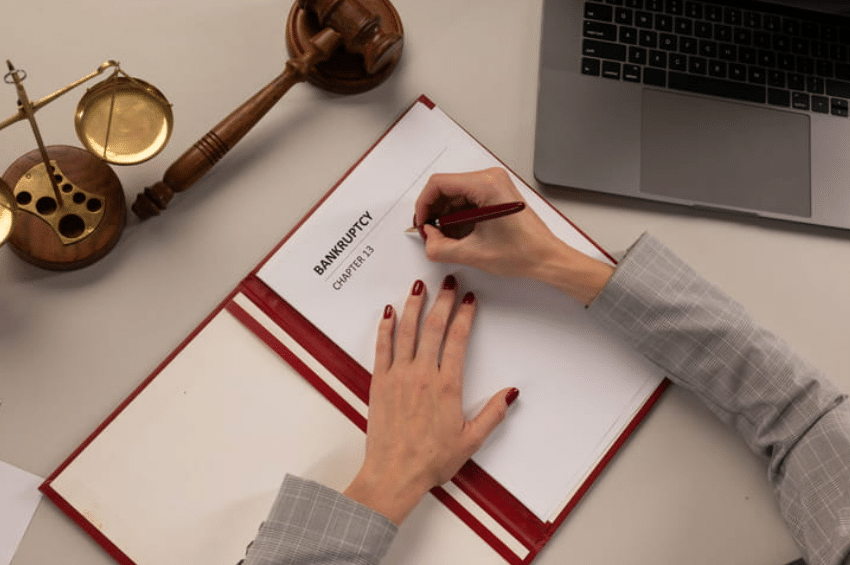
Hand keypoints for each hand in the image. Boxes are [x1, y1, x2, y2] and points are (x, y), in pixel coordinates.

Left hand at [343, 276, 517, 524]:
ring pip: (407, 331)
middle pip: (434, 328)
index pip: (457, 339)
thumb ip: (492, 414)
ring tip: (419, 286)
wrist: (394, 473)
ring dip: (414, 305)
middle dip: (442, 301)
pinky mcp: (379, 383)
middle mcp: (422, 375)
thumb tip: (510, 392)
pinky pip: (382, 347)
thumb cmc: (430, 460)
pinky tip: (388, 312)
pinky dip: (385, 327)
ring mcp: (398, 376)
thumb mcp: (471, 440)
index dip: (464, 315)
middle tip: (448, 282)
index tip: (468, 298)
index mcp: (447, 386)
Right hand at [415, 168, 562, 278]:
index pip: (439, 184)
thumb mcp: (473, 253)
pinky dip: (458, 216)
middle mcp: (491, 178)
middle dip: (435, 212)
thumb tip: (428, 238)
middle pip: (447, 187)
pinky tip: (459, 234)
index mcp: (486, 185)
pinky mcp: (496, 193)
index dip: (424, 204)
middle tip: (431, 234)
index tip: (421, 223)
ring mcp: (495, 184)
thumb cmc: (523, 251)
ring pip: (456, 194)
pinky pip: (467, 199)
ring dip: (446, 216)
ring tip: (446, 238)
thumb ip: (440, 247)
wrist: (546, 257)